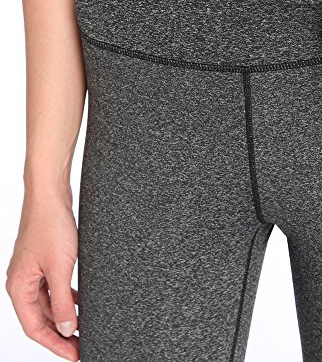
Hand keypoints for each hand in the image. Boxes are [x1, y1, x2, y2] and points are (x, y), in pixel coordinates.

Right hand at [5, 190, 78, 360]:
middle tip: (81, 344)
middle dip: (61, 333)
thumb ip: (62, 302)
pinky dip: (65, 297)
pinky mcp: (44, 259)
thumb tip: (65, 329)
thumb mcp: (60, 268)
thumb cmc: (50, 225)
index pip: (35, 327)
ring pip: (47, 302)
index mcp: (19, 287)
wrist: (51, 195)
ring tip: (82, 327)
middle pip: (40, 317)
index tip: (74, 354)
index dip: (55, 344)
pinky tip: (79, 301)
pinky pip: (53, 287)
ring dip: (63, 316)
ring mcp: (32, 270)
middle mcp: (22, 281)